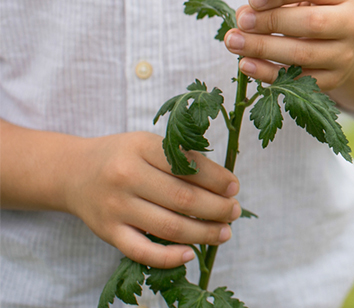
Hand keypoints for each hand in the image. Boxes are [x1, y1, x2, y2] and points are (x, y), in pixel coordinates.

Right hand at [65, 131, 240, 268]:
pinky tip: (190, 254)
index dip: (216, 179)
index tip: (234, 187)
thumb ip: (180, 157)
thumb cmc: (123, 157)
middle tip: (234, 211)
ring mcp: (115, 207)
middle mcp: (126, 176)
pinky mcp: (108, 232)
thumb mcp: (148, 144)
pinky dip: (168, 257)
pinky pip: (141, 251)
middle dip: (217, 208)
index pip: (187, 165)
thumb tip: (224, 183)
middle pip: (182, 198)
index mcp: (141, 147)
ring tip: (224, 232)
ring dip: (203, 233)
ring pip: (168, 226)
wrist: (72, 173)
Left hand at [224, 0, 353, 90]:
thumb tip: (244, 13)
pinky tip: (246, 64)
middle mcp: (351, 24)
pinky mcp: (333, 79)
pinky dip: (268, 73)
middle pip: (311, 23)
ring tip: (233, 42)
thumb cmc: (315, 13)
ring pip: (303, 54)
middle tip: (242, 21)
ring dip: (263, 48)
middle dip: (271, 22)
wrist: (343, 47)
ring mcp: (344, 55)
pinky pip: (298, 80)